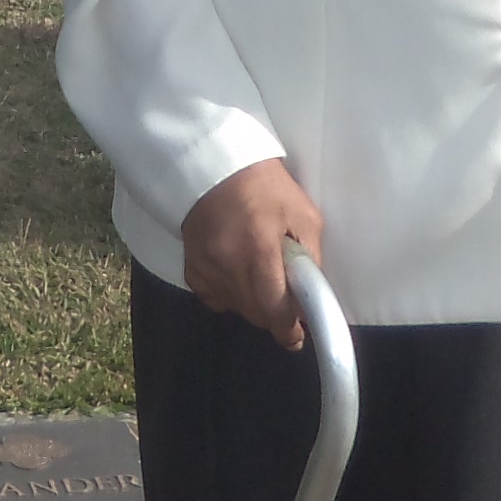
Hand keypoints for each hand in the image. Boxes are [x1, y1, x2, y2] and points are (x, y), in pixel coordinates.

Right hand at [183, 157, 327, 346]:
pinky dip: (228, 295)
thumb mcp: (303, 215)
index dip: (288, 329)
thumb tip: (310, 296)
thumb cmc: (267, 187)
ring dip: (253, 304)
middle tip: (285, 301)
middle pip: (255, 314)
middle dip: (273, 315)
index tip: (296, 335)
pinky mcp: (191, 268)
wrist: (216, 166)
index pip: (274, 307)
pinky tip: (236, 275)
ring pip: (235, 308)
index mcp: (260, 249)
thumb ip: (310, 258)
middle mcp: (229, 264)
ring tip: (260, 278)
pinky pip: (214, 299)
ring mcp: (206, 268)